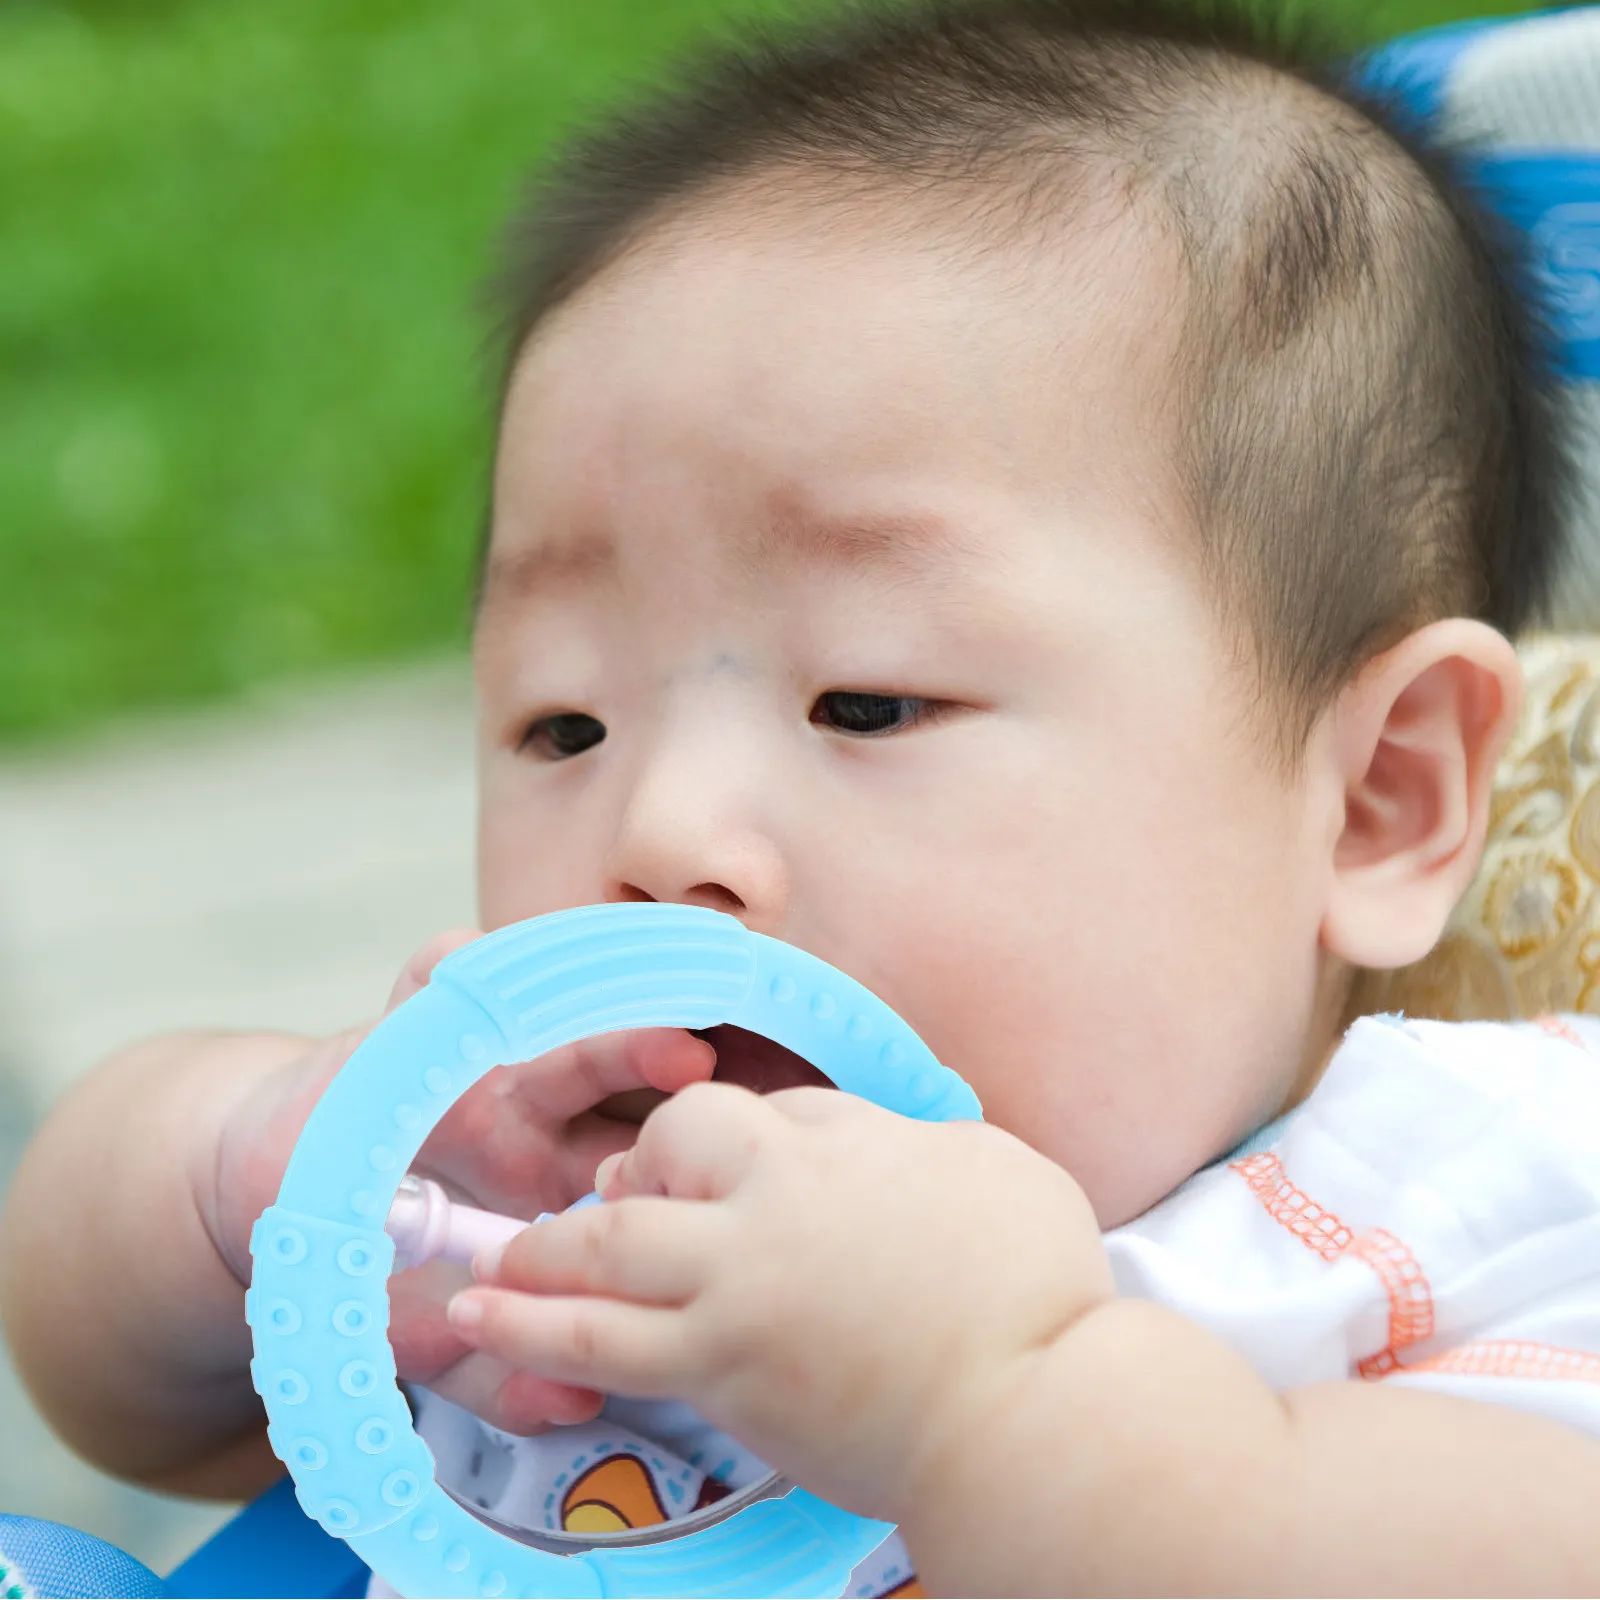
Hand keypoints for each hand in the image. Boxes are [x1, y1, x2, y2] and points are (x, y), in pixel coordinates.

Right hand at [208, 931, 716, 1431]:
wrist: (276, 1194)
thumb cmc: (372, 1265)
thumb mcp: (431, 1338)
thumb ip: (496, 1375)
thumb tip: (576, 1403)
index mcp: (550, 1175)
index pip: (624, 1158)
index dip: (663, 1161)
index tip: (706, 1170)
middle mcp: (529, 1104)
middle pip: (597, 1069)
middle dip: (641, 1057)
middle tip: (690, 1062)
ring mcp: (471, 1054)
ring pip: (533, 1011)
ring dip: (559, 992)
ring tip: (575, 978)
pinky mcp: (406, 1015)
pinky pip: (429, 975)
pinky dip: (444, 964)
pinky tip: (458, 960)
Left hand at [446, 1082, 1113, 1522]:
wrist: (1030, 1415)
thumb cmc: (1029, 1281)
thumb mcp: (976, 1157)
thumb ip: (886, 1133)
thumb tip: (835, 1134)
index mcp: (822, 1151)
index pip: (726, 1116)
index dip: (697, 1139)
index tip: (695, 1168)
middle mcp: (760, 1212)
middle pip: (649, 1168)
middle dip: (619, 1182)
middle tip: (608, 1205)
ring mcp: (732, 1298)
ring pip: (603, 1256)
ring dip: (539, 1255)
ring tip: (485, 1267)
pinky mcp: (721, 1380)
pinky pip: (599, 1351)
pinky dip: (532, 1332)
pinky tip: (485, 1322)